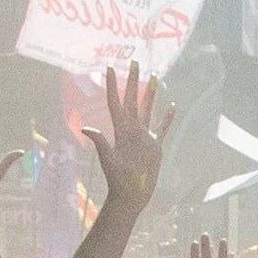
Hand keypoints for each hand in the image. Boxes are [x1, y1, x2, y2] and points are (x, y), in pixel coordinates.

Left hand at [80, 65, 171, 209]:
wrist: (131, 195)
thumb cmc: (118, 180)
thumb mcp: (109, 160)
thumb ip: (100, 143)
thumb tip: (86, 128)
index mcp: (120, 130)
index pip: (116, 102)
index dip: (113, 85)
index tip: (110, 68)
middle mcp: (132, 129)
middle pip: (133, 100)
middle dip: (133, 81)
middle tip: (134, 62)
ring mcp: (144, 136)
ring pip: (148, 109)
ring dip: (151, 94)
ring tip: (154, 77)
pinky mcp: (155, 146)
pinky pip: (162, 127)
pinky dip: (167, 117)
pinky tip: (172, 105)